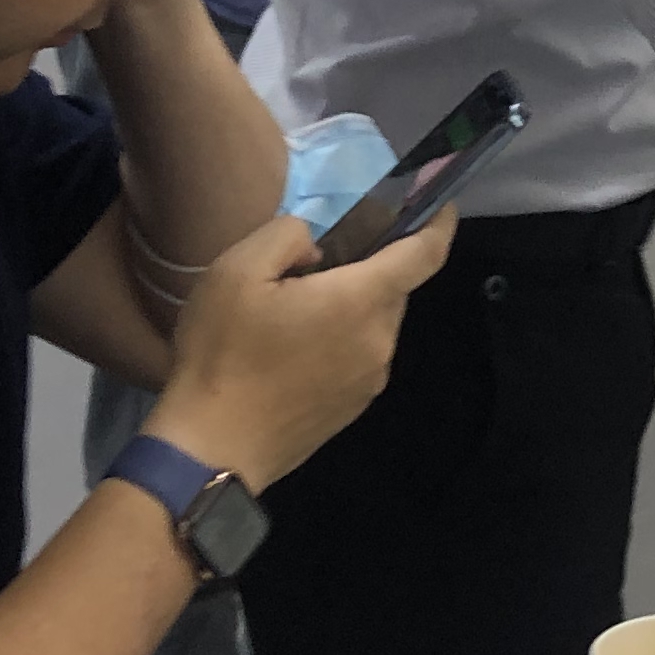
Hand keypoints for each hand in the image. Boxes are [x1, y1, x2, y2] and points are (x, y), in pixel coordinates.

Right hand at [143, 210, 452, 491]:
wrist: (213, 449)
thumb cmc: (223, 354)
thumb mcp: (237, 270)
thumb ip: (288, 234)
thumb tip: (317, 247)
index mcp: (361, 302)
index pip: (425, 254)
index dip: (439, 223)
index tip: (441, 205)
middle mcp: (380, 340)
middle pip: (393, 288)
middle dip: (368, 267)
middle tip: (317, 263)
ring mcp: (370, 380)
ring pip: (375, 323)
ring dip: (351, 307)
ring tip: (295, 310)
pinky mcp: (354, 407)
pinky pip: (361, 355)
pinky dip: (342, 339)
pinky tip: (294, 349)